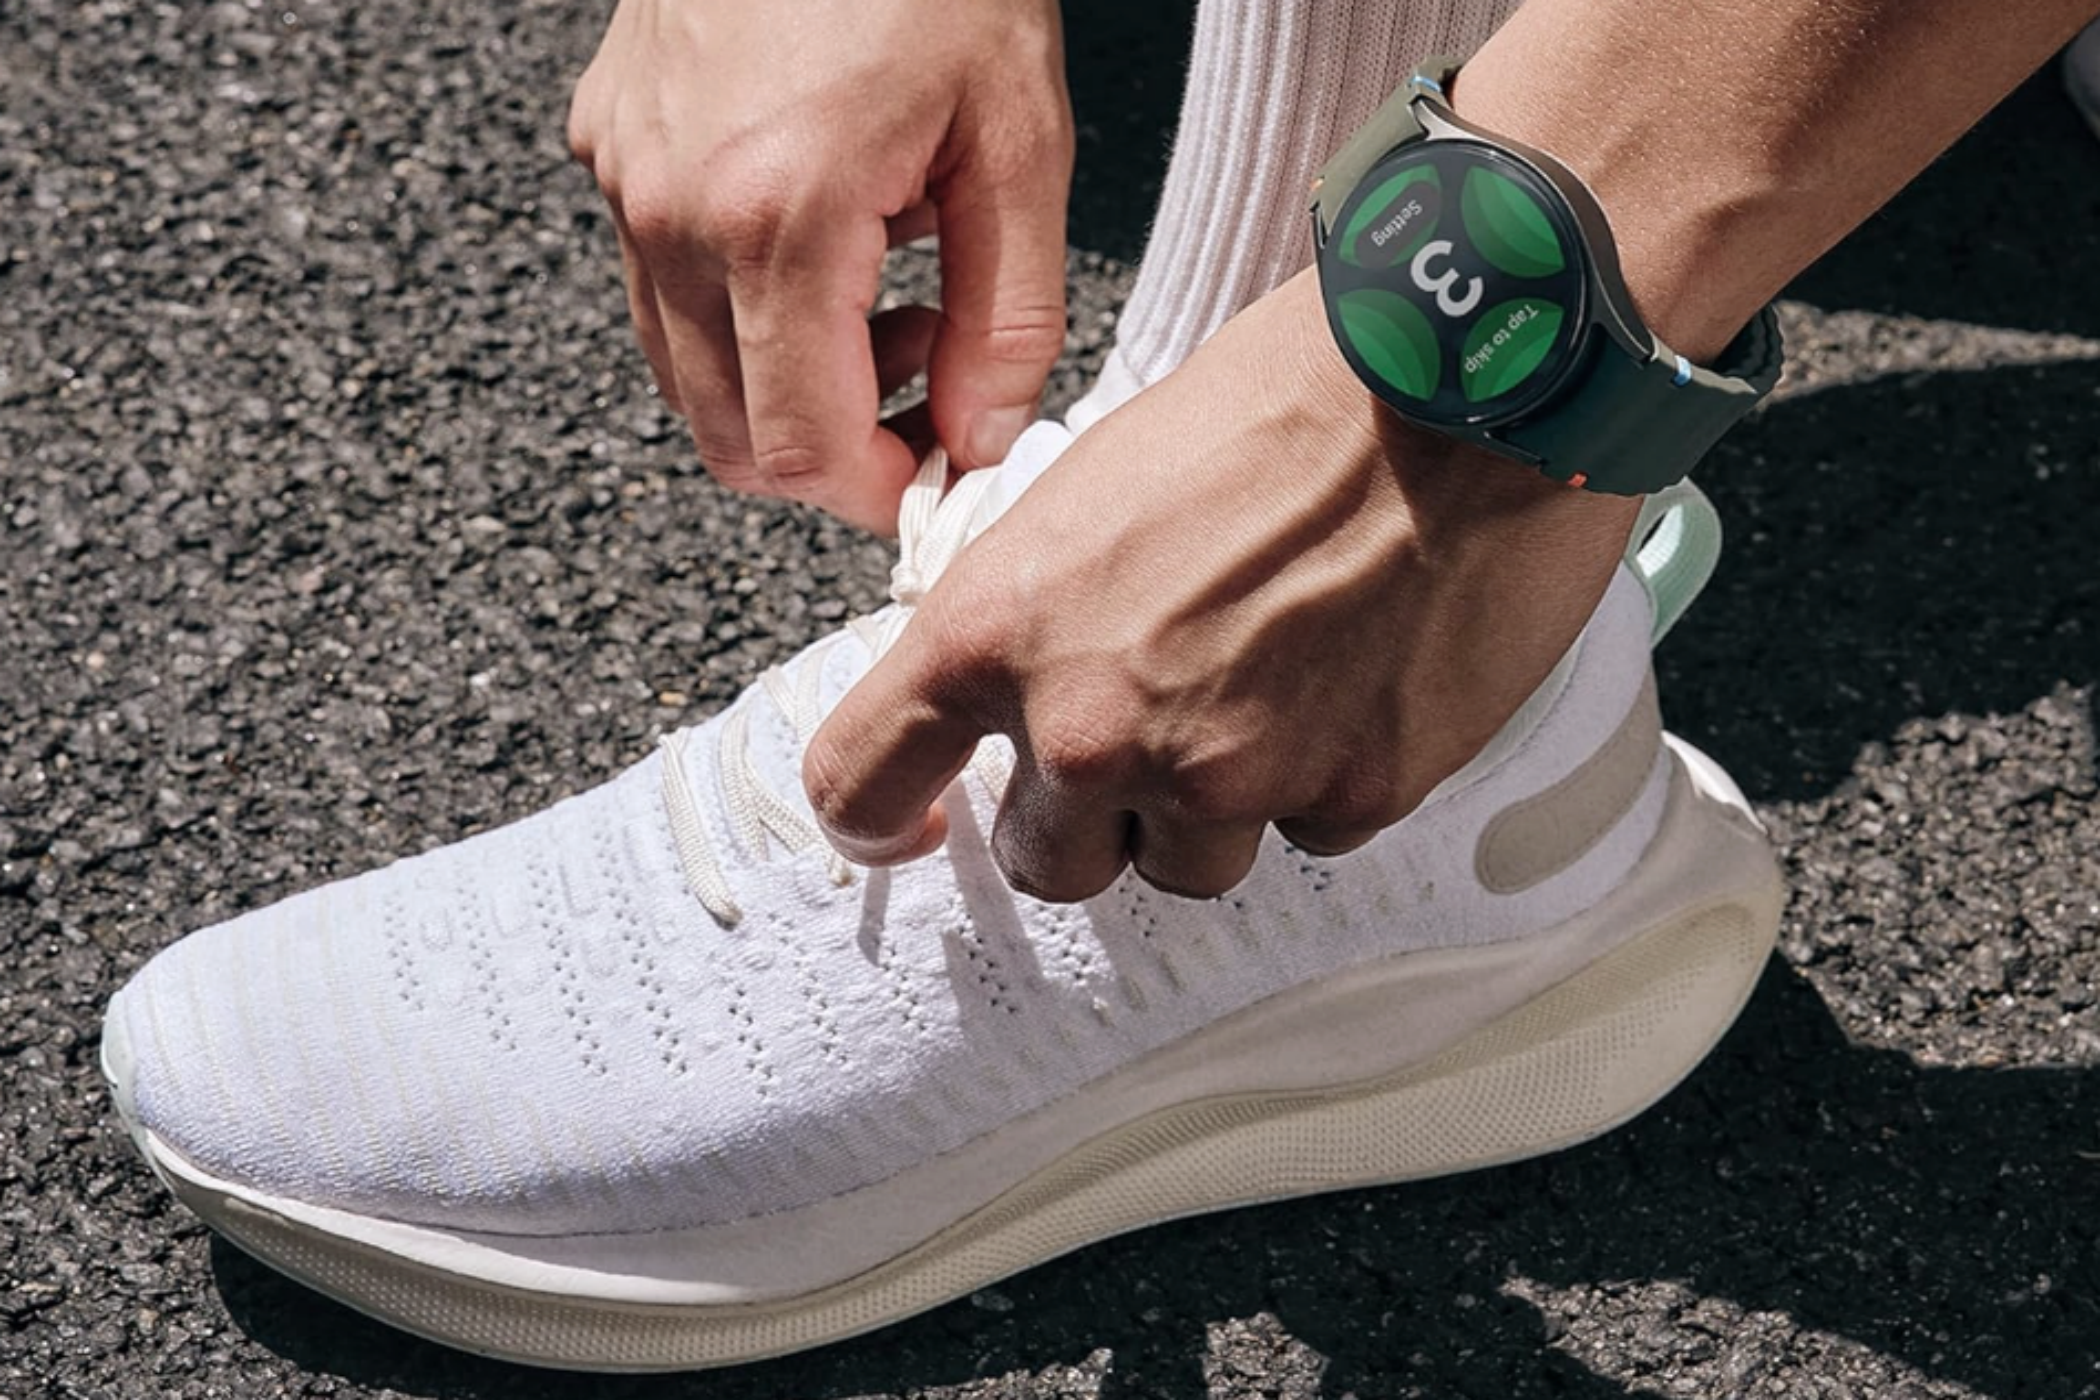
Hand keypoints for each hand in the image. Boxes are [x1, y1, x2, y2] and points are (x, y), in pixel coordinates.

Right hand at [566, 0, 1072, 531]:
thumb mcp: (1018, 140)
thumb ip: (1009, 316)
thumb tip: (983, 439)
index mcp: (777, 217)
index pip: (797, 450)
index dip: (874, 492)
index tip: (935, 470)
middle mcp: (673, 212)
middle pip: (728, 438)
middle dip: (832, 450)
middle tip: (929, 380)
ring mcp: (627, 179)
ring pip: (688, 373)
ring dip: (787, 384)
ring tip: (887, 301)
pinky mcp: (611, 148)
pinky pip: (661, 289)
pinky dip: (740, 312)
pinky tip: (825, 243)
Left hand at [803, 269, 1642, 899]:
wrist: (1457, 383)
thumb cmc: (1275, 404)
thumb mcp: (1084, 491)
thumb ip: (1027, 624)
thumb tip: (1013, 698)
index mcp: (997, 634)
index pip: (857, 782)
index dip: (874, 817)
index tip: (910, 824)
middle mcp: (1096, 730)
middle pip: (1049, 865)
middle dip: (1090, 814)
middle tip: (1148, 728)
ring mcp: (1229, 780)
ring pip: (1186, 864)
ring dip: (1210, 807)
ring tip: (1269, 687)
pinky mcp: (1351, 798)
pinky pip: (1307, 832)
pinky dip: (1320, 778)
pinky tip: (1352, 679)